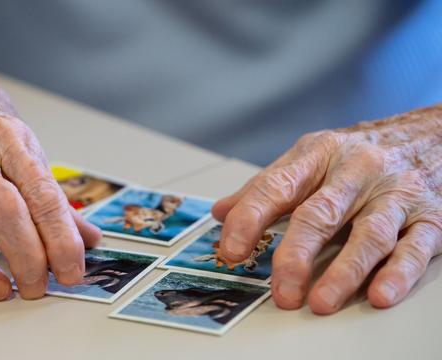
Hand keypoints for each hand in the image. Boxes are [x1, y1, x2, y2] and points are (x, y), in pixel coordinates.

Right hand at [0, 61, 100, 299]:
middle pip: (0, 211)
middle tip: (38, 287)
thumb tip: (88, 238)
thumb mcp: (20, 141)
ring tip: (0, 290)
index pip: (42, 194)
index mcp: (7, 138)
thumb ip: (51, 192)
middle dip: (25, 257)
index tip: (72, 271)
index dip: (61, 238)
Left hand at [212, 107, 441, 313]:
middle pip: (320, 214)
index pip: (277, 186)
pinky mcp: (430, 217)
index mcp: (319, 154)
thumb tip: (220, 212)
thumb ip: (266, 187)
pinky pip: (414, 247)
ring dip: (344, 272)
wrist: (430, 134)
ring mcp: (395, 194)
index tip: (230, 249)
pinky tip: (379, 294)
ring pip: (369, 234)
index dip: (250, 218)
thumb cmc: (359, 154)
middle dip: (296, 254)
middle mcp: (357, 171)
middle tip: (281, 289)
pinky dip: (397, 273)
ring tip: (321, 301)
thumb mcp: (309, 158)